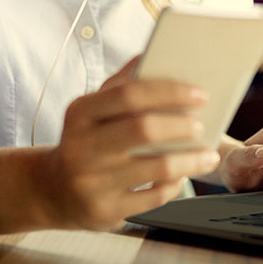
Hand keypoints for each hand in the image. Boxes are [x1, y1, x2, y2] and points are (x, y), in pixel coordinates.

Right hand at [38, 55, 218, 229]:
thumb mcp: (92, 111)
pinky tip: (182, 176)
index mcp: (80, 113)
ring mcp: (92, 182)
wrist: (54, 190)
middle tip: (201, 125)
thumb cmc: (86, 141)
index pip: (129, 94)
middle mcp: (82, 147)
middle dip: (181, 125)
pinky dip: (174, 185)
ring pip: (156, 167)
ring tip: (208, 154)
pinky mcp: (105, 210)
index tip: (200, 93)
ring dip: (191, 160)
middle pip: (144, 129)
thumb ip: (120, 84)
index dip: (169, 91)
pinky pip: (154, 198)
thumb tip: (152, 53)